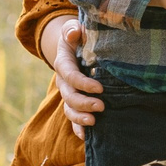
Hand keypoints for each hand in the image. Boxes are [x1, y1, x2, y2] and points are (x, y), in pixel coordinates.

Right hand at [48, 16, 103, 131]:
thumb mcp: (74, 29)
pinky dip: (78, 129)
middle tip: (101, 107)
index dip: (82, 84)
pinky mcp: (75, 103)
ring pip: (69, 110)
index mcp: (63, 63)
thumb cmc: (79, 36)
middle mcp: (63, 81)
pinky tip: (87, 137)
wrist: (76, 46)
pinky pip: (73, 119)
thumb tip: (74, 33)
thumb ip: (72, 30)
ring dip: (80, 118)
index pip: (69, 75)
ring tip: (94, 122)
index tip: (100, 88)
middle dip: (83, 103)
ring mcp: (68, 94)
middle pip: (69, 97)